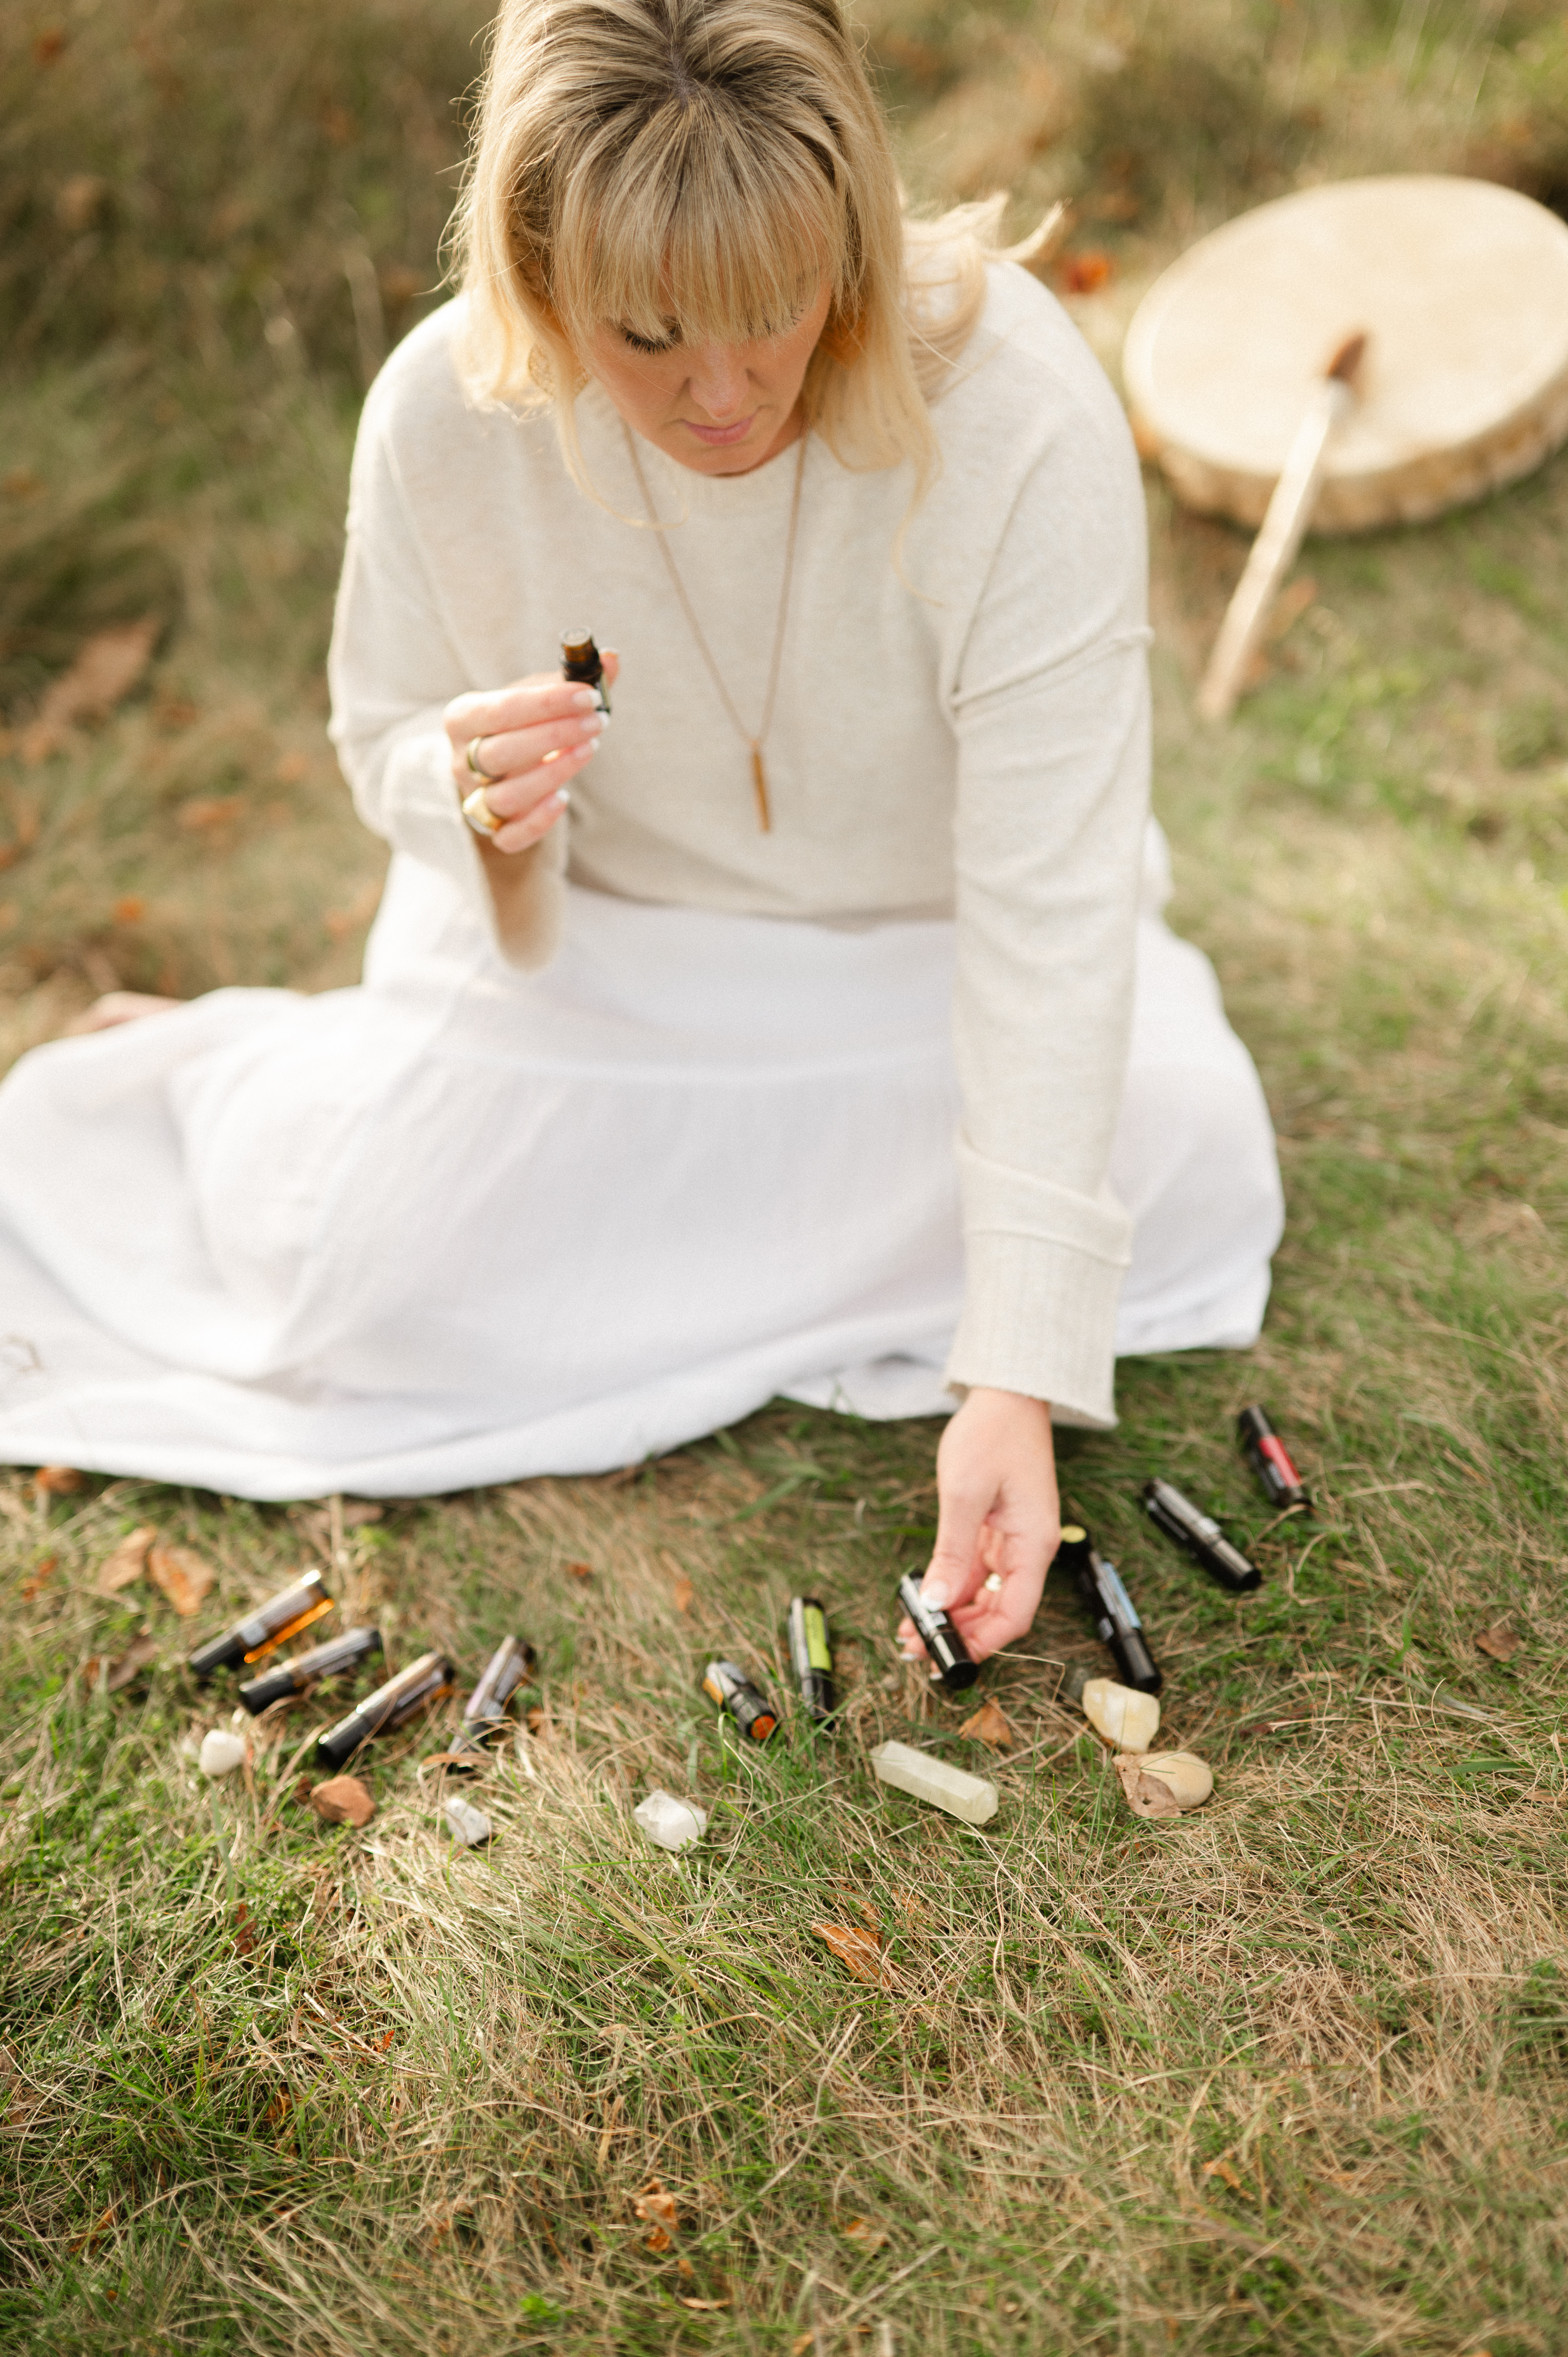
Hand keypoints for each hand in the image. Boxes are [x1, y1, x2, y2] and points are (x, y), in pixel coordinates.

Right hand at [443, 652, 620, 854]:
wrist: (500, 764)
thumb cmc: (521, 723)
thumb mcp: (539, 696)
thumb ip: (573, 680)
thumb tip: (613, 659)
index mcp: (464, 717)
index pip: (500, 710)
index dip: (546, 703)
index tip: (588, 695)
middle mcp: (462, 760)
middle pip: (501, 753)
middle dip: (554, 735)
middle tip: (597, 720)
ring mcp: (475, 798)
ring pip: (507, 796)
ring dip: (553, 773)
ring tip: (590, 748)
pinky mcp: (494, 830)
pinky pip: (510, 837)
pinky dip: (537, 822)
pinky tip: (564, 798)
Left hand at [897, 1388, 1059, 1666]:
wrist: (1006, 1397)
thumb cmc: (992, 1435)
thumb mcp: (964, 1495)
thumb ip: (952, 1553)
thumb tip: (936, 1602)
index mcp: (1033, 1544)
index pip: (1015, 1613)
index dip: (983, 1642)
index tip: (947, 1657)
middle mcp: (1028, 1549)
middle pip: (999, 1611)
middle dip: (960, 1633)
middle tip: (916, 1647)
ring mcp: (1012, 1541)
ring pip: (984, 1594)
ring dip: (951, 1614)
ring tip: (911, 1628)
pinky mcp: (996, 1531)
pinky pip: (975, 1571)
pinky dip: (951, 1587)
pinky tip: (925, 1598)